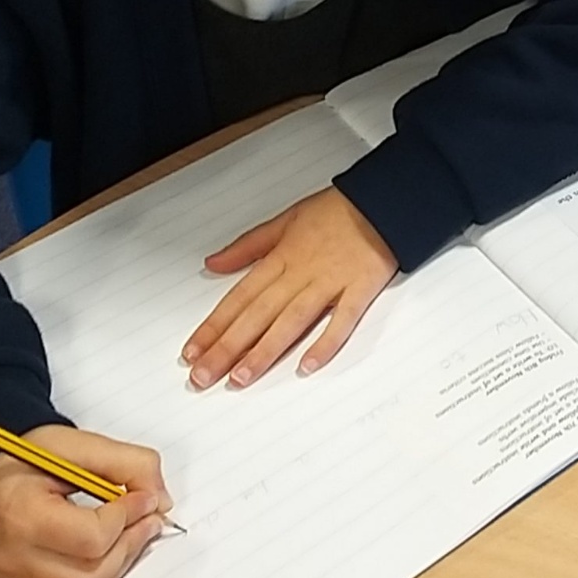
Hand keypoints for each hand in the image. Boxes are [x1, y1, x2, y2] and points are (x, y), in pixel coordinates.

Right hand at [0, 424, 169, 577]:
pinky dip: (101, 570)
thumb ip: (126, 464)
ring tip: (134, 529)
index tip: (146, 497)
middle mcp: (12, 556)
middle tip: (150, 516)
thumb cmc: (26, 459)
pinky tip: (112, 545)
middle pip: (89, 573)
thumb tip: (159, 499)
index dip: (129, 516)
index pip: (91, 537)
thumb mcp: (76, 445)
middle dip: (130, 543)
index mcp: (19, 514)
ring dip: (120, 559)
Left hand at [183, 187, 396, 389]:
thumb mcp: (285, 219)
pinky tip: (308, 365)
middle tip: (204, 376)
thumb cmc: (338, 210)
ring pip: (291, 321)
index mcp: (281, 257)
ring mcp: (330, 282)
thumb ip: (248, 246)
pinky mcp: (360, 289)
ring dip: (265, 351)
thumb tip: (214, 264)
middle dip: (228, 348)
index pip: (239, 297)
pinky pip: (342, 320)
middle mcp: (301, 273)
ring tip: (242, 377)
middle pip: (258, 315)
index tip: (193, 351)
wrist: (385, 200)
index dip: (214, 326)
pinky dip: (326, 342)